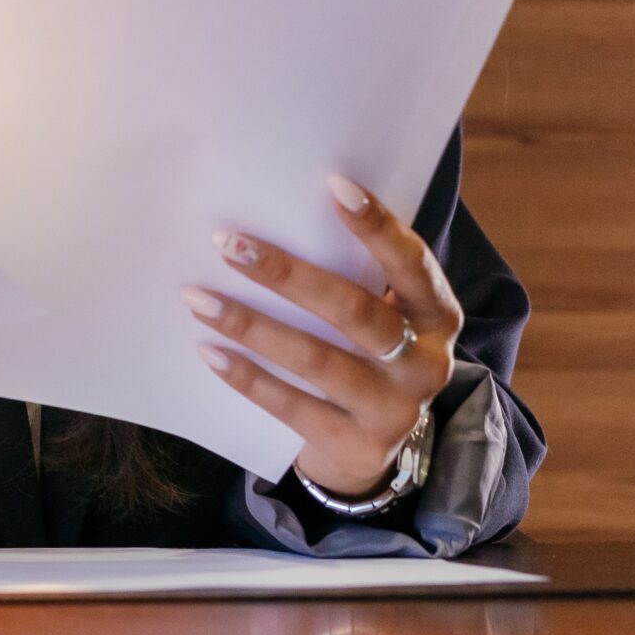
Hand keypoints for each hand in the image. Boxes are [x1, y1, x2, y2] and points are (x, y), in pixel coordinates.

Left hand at [187, 176, 460, 498]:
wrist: (372, 450)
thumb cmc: (363, 355)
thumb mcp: (378, 315)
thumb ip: (351, 275)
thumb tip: (270, 213)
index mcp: (437, 316)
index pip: (412, 263)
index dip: (377, 226)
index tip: (332, 184)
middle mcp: (426, 362)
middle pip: (355, 311)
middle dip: (287, 275)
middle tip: (228, 244)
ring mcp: (395, 409)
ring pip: (318, 361)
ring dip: (251, 325)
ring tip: (197, 298)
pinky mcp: (358, 446)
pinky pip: (293, 407)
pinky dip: (247, 377)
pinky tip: (208, 351)